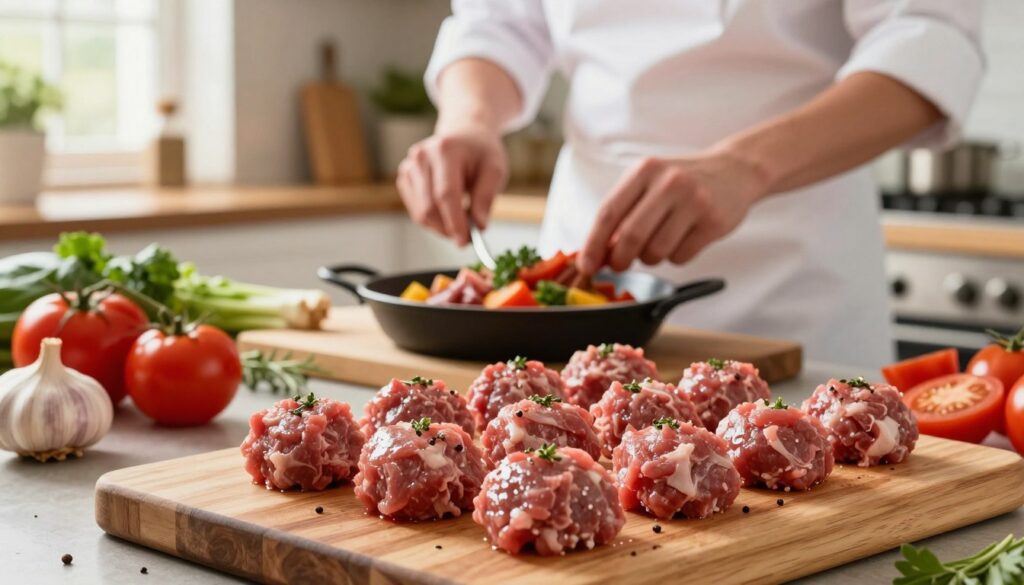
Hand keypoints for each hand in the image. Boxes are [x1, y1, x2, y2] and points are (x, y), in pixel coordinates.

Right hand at [396, 125, 507, 245]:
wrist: (465, 134)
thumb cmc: (481, 152)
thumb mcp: (495, 169)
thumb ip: (486, 197)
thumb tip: (479, 226)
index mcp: (445, 150)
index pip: (446, 194)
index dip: (454, 221)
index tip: (465, 241)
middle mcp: (422, 156)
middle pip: (429, 205)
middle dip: (448, 228)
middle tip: (466, 238)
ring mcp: (409, 166)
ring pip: (420, 212)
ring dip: (441, 226)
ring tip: (461, 223)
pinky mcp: (405, 176)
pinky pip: (416, 210)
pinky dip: (433, 220)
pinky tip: (448, 214)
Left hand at [577, 150, 770, 273]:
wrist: (734, 171)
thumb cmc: (680, 182)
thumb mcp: (649, 182)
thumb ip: (623, 212)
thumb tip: (597, 253)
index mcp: (645, 170)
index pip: (609, 212)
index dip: (593, 244)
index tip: (586, 265)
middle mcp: (669, 182)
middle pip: (630, 236)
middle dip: (619, 259)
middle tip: (618, 264)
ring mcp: (694, 201)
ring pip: (655, 252)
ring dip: (650, 258)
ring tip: (659, 242)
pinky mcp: (714, 222)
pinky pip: (680, 258)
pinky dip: (675, 258)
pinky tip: (683, 239)